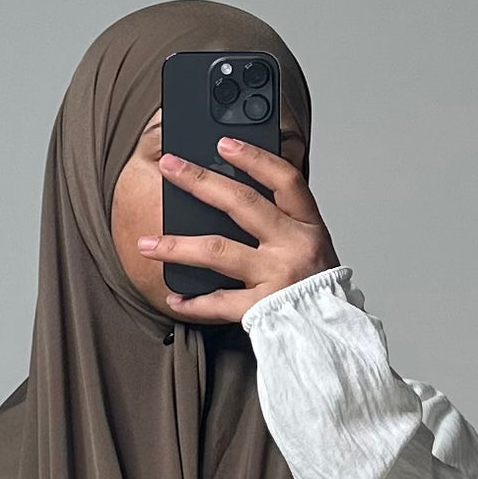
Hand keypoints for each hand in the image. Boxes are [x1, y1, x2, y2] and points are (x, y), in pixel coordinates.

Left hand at [136, 137, 341, 322]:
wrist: (330, 334)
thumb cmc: (316, 288)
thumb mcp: (312, 245)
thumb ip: (281, 221)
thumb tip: (228, 193)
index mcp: (308, 226)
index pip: (285, 179)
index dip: (254, 158)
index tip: (223, 144)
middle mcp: (293, 246)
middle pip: (242, 204)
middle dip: (200, 181)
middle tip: (170, 168)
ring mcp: (277, 277)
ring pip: (218, 251)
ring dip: (177, 246)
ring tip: (147, 243)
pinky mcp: (263, 308)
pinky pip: (219, 303)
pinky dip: (194, 302)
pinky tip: (174, 297)